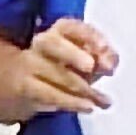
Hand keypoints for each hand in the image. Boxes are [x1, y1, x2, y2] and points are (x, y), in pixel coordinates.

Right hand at [2, 17, 118, 117]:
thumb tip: (110, 64)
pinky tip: (89, 107)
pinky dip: (70, 101)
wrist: (37, 87)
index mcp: (61, 31)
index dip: (88, 35)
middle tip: (91, 66)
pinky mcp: (25, 86)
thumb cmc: (74, 67)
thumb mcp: (94, 60)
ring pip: (51, 71)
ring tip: (102, 100)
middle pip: (51, 43)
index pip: (71, 27)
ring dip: (80, 87)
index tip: (104, 47)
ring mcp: (30, 63)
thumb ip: (106, 58)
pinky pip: (47, 94)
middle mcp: (43, 43)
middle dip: (72, 54)